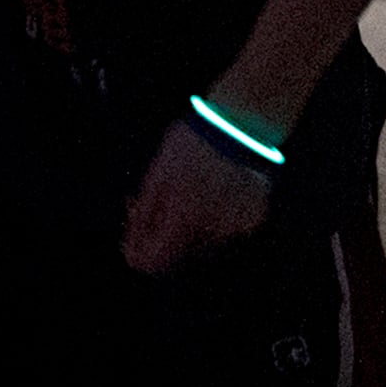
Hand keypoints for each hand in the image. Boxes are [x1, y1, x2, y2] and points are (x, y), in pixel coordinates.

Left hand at [120, 118, 274, 274]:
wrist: (242, 123)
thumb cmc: (192, 144)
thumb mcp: (156, 174)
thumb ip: (145, 213)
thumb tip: (133, 240)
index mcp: (185, 220)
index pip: (154, 263)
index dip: (138, 254)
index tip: (130, 239)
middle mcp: (214, 231)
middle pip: (177, 257)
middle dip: (160, 238)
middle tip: (151, 208)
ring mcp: (238, 227)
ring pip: (202, 246)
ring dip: (187, 231)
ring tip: (183, 195)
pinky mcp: (255, 218)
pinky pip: (226, 231)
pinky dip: (213, 220)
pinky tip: (210, 193)